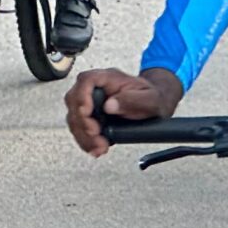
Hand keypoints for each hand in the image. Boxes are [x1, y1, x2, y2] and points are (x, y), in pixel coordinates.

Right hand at [65, 66, 182, 154]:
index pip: (86, 80)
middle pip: (74, 100)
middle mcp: (95, 88)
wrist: (154, 106)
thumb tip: (110, 105)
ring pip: (74, 117)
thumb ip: (132, 100)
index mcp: (109, 78)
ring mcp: (90, 102)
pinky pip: (80, 128)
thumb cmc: (152, 98)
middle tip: (96, 135)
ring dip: (83, 135)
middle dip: (82, 121)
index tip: (86, 112)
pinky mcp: (90, 117)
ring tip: (99, 147)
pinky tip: (95, 149)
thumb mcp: (150, 98)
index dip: (82, 95)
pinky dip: (85, 141)